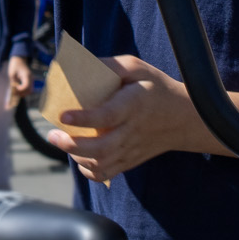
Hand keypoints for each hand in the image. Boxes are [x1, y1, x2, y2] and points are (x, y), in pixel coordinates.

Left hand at [6, 54, 32, 102]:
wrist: (19, 59)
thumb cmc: (15, 65)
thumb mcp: (12, 74)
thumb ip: (13, 82)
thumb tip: (14, 90)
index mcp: (26, 75)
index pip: (26, 86)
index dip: (21, 89)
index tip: (15, 88)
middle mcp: (31, 78)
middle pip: (29, 90)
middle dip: (22, 93)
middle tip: (14, 92)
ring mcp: (31, 80)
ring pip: (30, 91)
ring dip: (23, 93)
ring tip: (16, 92)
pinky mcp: (30, 80)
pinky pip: (29, 88)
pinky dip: (24, 91)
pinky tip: (18, 90)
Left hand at [47, 55, 202, 180]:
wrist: (185, 117)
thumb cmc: (156, 88)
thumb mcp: (138, 68)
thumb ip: (110, 65)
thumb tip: (77, 66)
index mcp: (134, 105)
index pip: (108, 116)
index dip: (84, 118)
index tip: (64, 116)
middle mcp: (132, 131)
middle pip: (102, 148)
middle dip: (72, 146)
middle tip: (53, 135)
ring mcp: (132, 150)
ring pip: (102, 165)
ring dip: (77, 157)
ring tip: (61, 141)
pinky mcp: (130, 161)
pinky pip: (106, 174)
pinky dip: (88, 171)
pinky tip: (78, 157)